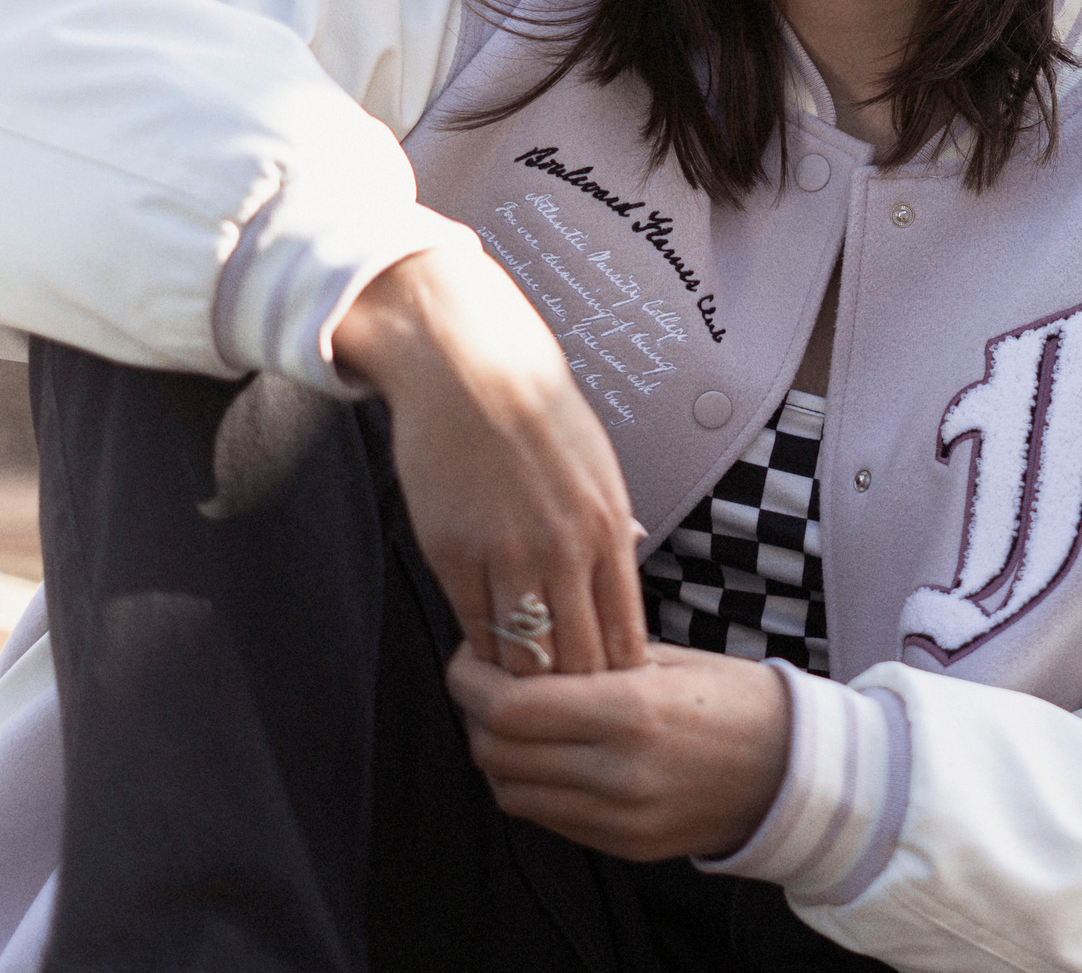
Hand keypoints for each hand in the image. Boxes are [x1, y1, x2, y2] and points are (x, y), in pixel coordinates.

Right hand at [335, 246, 647, 675]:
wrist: (467, 364)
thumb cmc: (539, 411)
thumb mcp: (599, 465)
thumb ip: (611, 525)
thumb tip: (630, 563)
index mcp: (608, 528)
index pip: (624, 638)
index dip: (618, 682)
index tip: (613, 702)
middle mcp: (563, 549)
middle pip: (578, 663)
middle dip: (574, 697)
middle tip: (566, 718)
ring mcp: (505, 554)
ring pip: (521, 659)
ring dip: (523, 683)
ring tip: (525, 698)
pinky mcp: (450, 553)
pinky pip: (472, 628)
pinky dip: (481, 651)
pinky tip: (486, 656)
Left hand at [447, 643, 790, 860]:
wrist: (797, 771)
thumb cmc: (737, 699)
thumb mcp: (672, 661)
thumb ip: (595, 658)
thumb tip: (525, 645)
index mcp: (632, 711)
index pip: (510, 707)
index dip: (470, 681)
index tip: (468, 657)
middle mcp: (619, 772)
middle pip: (496, 752)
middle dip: (474, 714)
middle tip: (482, 684)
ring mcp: (620, 818)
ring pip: (511, 792)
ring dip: (497, 755)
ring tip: (512, 721)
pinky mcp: (624, 846)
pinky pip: (547, 818)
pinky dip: (530, 785)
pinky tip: (547, 755)